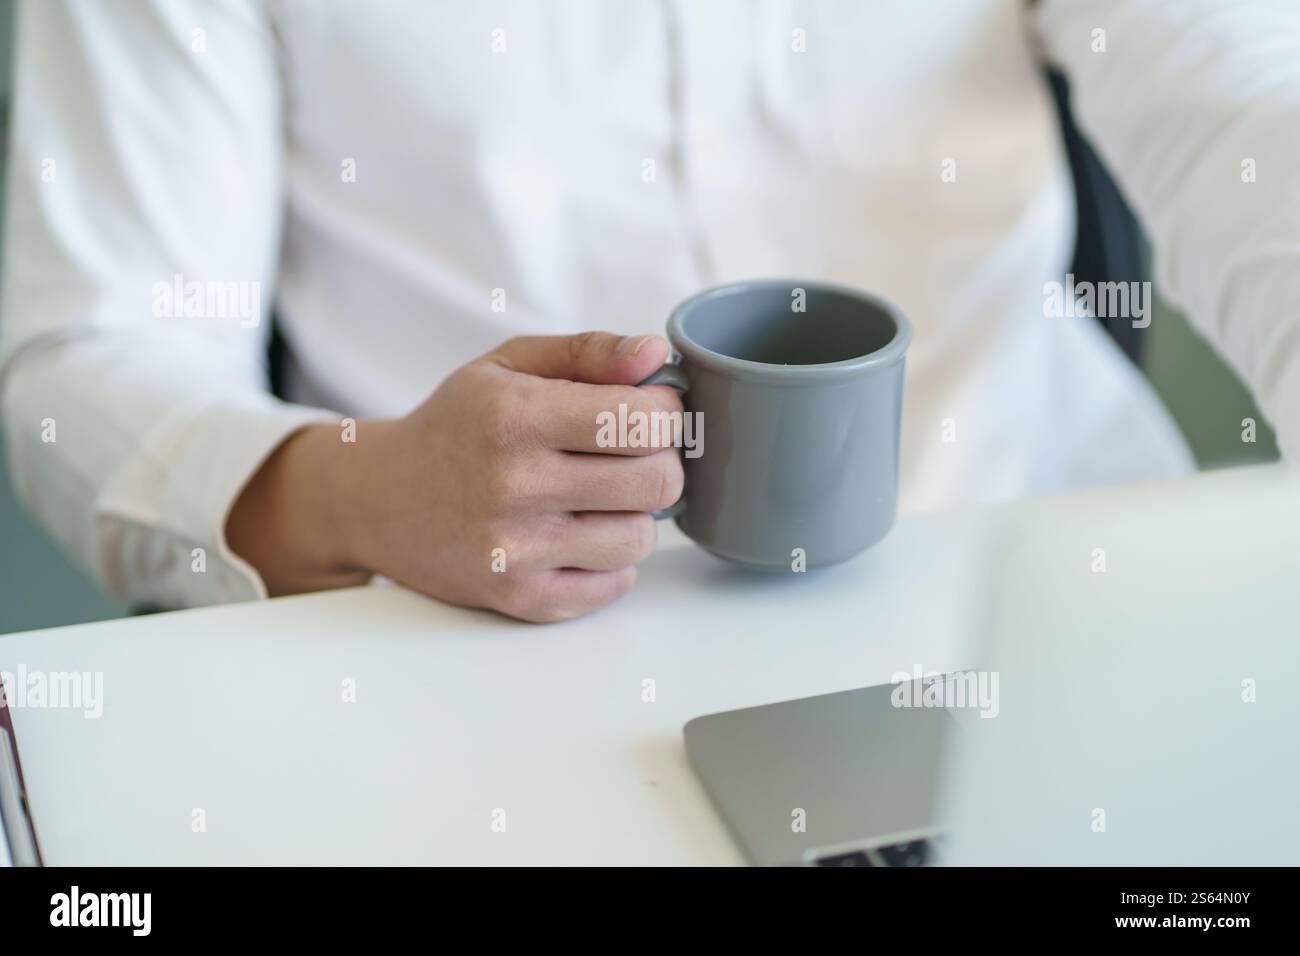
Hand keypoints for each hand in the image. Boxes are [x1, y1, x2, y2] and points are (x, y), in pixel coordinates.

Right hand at [227, 332, 684, 621]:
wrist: (378, 499)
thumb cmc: (456, 425)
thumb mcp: (508, 366)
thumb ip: (588, 352)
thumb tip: (656, 353)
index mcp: (514, 416)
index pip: (644, 419)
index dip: (664, 412)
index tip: (646, 411)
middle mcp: (513, 484)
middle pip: (657, 481)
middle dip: (658, 462)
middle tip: (629, 456)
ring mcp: (515, 549)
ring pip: (642, 538)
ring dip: (634, 515)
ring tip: (600, 497)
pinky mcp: (518, 597)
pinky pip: (614, 584)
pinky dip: (612, 560)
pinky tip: (580, 534)